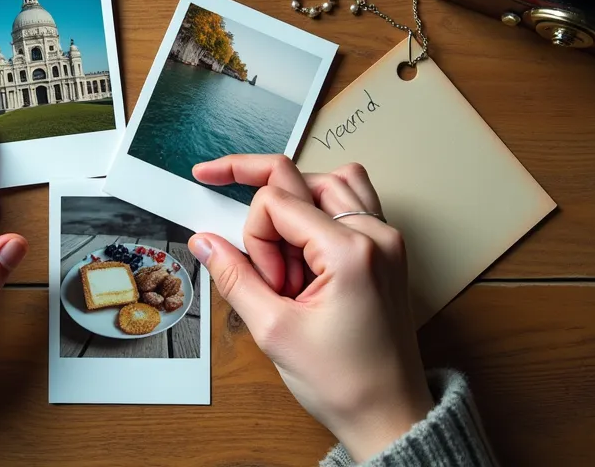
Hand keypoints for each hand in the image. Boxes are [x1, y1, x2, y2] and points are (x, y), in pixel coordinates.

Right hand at [189, 155, 431, 459]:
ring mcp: (386, 239)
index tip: (267, 285)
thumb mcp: (274, 331)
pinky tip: (304, 249)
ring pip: (327, 183)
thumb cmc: (347, 383)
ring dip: (294, 208)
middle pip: (300, 179)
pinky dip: (319, 214)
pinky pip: (350, 203)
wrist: (389, 415)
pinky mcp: (386, 250)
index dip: (254, 239)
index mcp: (351, 250)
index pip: (276, 200)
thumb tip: (205, 242)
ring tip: (283, 255)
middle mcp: (376, 233)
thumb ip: (234, 278)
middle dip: (268, 217)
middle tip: (255, 259)